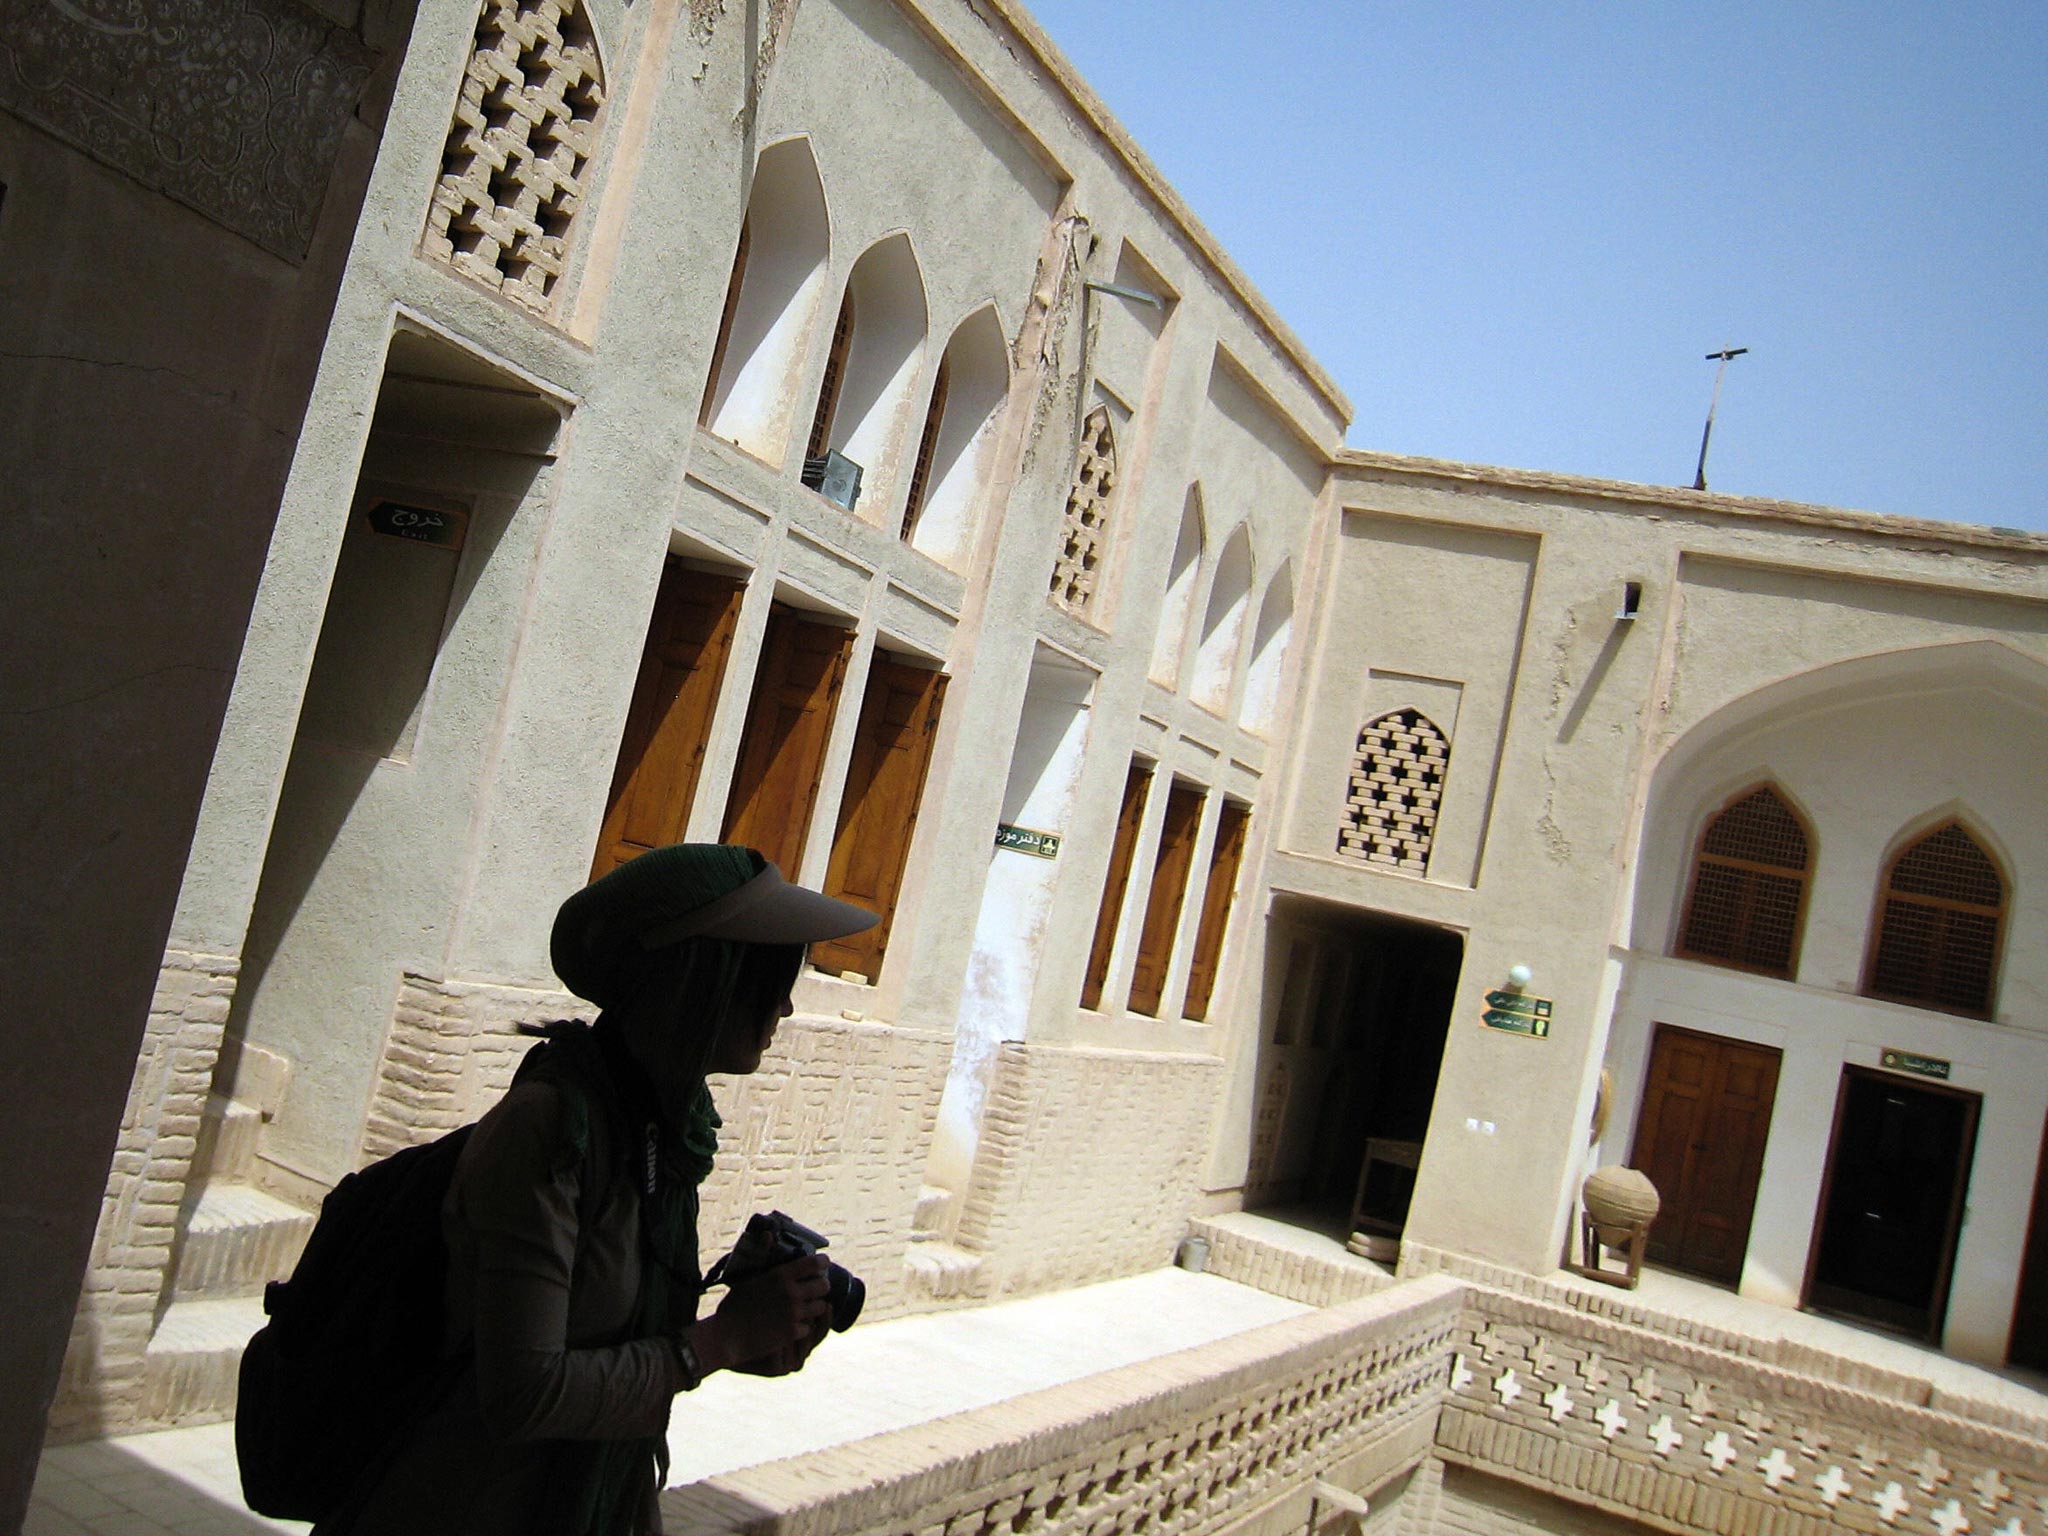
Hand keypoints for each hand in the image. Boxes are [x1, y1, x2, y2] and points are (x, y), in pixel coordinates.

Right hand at [692, 1255, 829, 1375]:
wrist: (726, 1336)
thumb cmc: (734, 1304)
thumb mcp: (749, 1276)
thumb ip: (763, 1256)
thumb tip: (768, 1234)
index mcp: (780, 1275)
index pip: (814, 1263)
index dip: (822, 1262)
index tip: (822, 1263)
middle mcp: (791, 1293)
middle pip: (823, 1285)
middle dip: (820, 1285)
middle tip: (814, 1288)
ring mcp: (793, 1313)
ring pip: (820, 1307)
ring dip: (813, 1306)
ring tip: (804, 1307)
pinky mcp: (792, 1333)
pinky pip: (808, 1327)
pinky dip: (801, 1327)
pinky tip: (791, 1326)